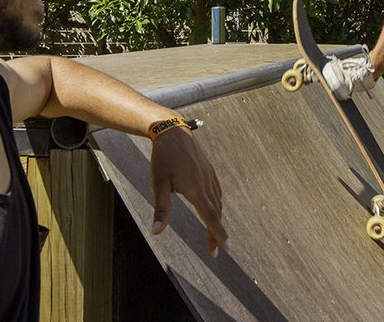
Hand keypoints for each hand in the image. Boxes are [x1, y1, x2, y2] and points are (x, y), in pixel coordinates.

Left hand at [149, 127, 227, 256]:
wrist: (173, 132)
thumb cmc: (163, 158)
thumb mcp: (159, 184)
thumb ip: (161, 209)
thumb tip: (157, 232)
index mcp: (195, 189)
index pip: (209, 216)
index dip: (218, 232)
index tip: (227, 247)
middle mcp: (206, 184)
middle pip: (215, 213)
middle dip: (216, 232)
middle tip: (215, 250)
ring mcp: (209, 176)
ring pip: (217, 202)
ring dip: (217, 219)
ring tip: (214, 233)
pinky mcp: (209, 170)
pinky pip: (217, 191)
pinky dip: (217, 204)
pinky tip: (214, 207)